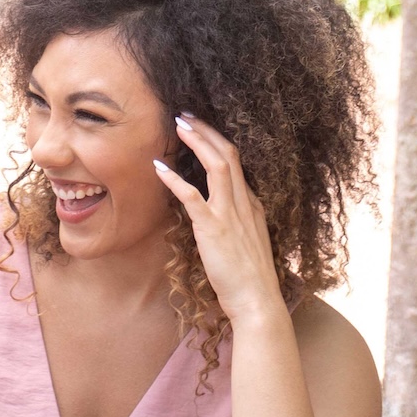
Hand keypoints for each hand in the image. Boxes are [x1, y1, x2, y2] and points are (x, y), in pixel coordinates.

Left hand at [155, 115, 287, 331]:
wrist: (257, 301)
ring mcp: (229, 214)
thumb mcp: (249, 241)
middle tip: (186, 115)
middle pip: (227, 154)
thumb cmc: (250, 278)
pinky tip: (159, 167)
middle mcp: (243, 203)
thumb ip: (237, 222)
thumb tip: (221, 212)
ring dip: (196, 142)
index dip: (216, 141)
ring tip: (178, 126)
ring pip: (216, 165)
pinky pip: (193, 196)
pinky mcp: (213, 229)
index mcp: (251, 205)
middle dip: (206, 131)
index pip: (235, 162)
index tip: (200, 128)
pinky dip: (175, 179)